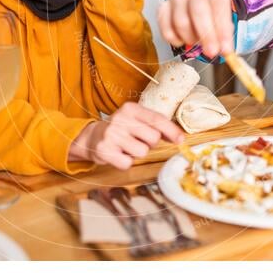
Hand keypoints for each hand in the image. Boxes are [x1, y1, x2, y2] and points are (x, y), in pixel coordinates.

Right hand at [69, 102, 184, 169]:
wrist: (93, 136)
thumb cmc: (121, 129)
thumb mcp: (136, 120)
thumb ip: (157, 125)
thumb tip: (179, 137)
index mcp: (131, 108)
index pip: (157, 119)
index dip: (171, 130)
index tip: (180, 139)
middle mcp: (120, 119)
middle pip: (153, 138)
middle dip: (150, 143)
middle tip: (138, 140)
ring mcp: (111, 134)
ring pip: (142, 152)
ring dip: (137, 153)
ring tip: (127, 147)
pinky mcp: (104, 150)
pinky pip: (128, 163)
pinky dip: (125, 162)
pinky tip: (118, 154)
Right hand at [157, 0, 233, 57]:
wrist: (201, 13)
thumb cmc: (215, 18)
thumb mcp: (227, 24)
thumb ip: (225, 35)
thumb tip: (226, 50)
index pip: (219, 4)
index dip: (222, 29)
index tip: (225, 49)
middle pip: (198, 9)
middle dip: (206, 35)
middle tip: (211, 52)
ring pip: (181, 20)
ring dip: (190, 37)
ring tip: (196, 42)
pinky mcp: (164, 7)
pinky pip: (165, 26)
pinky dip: (174, 38)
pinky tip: (181, 42)